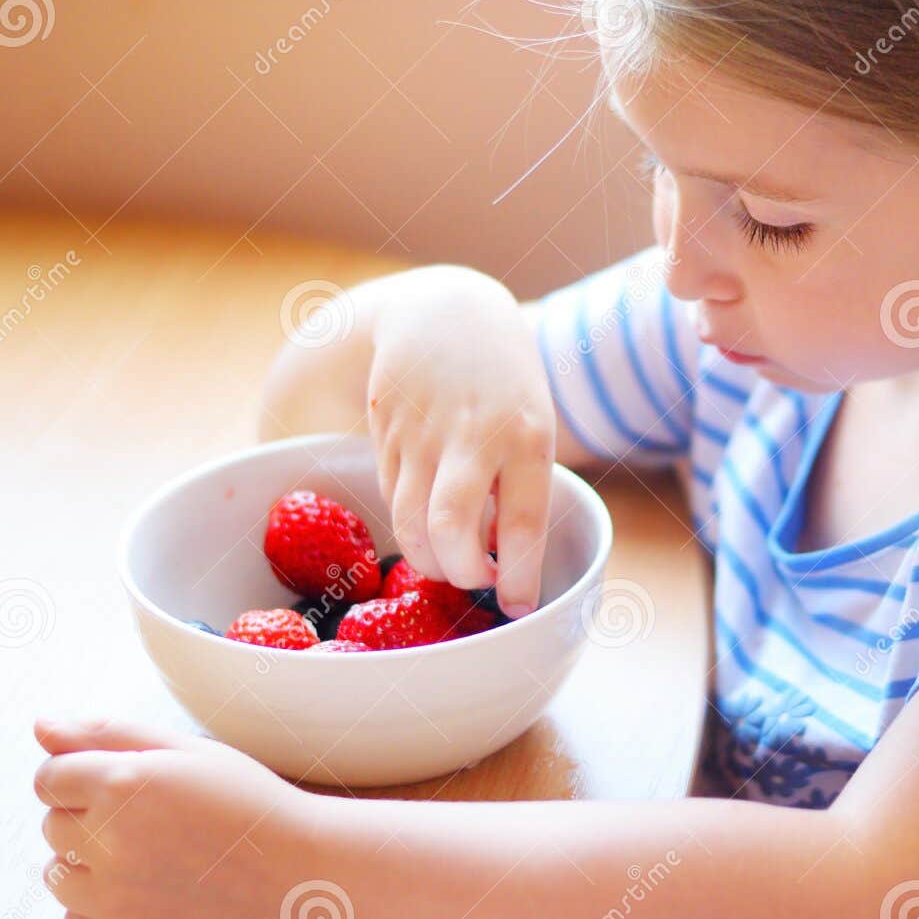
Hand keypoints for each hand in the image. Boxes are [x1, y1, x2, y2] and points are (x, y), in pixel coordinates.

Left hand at [33, 717, 319, 918]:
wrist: (301, 876)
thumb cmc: (249, 805)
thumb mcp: (189, 752)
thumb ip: (108, 733)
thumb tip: (39, 726)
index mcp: (122, 781)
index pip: (49, 778)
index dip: (88, 779)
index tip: (130, 789)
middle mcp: (107, 839)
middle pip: (52, 826)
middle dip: (92, 821)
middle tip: (158, 824)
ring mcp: (111, 895)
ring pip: (58, 874)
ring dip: (91, 866)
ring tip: (157, 859)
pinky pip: (75, 918)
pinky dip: (105, 907)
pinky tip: (156, 892)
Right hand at [364, 265, 554, 615]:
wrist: (445, 313)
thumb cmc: (505, 383)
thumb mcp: (532, 423)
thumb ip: (519, 484)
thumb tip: (504, 557)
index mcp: (528, 436)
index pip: (523, 524)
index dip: (519, 576)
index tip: (518, 605)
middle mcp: (475, 436)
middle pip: (453, 529)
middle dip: (461, 574)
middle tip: (474, 580)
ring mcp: (424, 433)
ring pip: (412, 523)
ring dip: (429, 560)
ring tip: (449, 562)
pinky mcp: (386, 432)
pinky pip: (393, 499)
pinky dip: (409, 525)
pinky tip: (427, 525)